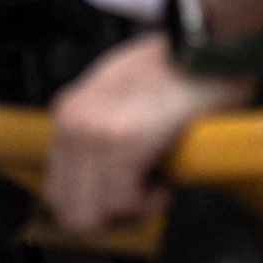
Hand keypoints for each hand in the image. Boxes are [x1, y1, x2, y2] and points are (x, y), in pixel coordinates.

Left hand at [43, 35, 250, 231]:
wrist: (203, 46)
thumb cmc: (174, 71)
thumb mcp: (118, 95)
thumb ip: (100, 132)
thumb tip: (101, 181)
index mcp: (68, 113)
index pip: (59, 190)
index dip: (96, 205)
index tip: (128, 193)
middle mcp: (71, 123)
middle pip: (69, 210)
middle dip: (109, 216)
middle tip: (142, 196)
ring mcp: (92, 132)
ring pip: (93, 214)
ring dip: (130, 211)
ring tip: (157, 185)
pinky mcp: (122, 142)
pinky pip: (123, 202)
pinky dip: (149, 203)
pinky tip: (167, 182)